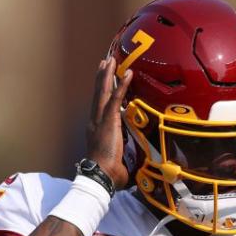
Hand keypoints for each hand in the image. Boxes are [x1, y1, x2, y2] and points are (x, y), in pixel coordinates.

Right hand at [86, 58, 132, 188]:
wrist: (101, 175)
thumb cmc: (109, 173)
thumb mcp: (119, 160)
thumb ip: (126, 155)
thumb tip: (140, 163)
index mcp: (96, 130)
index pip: (99, 107)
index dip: (101, 93)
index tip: (103, 81)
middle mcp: (94, 122)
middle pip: (97, 95)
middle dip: (101, 78)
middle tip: (104, 63)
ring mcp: (100, 120)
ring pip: (103, 92)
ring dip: (107, 75)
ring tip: (110, 61)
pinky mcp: (109, 120)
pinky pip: (116, 98)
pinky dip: (122, 85)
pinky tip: (127, 73)